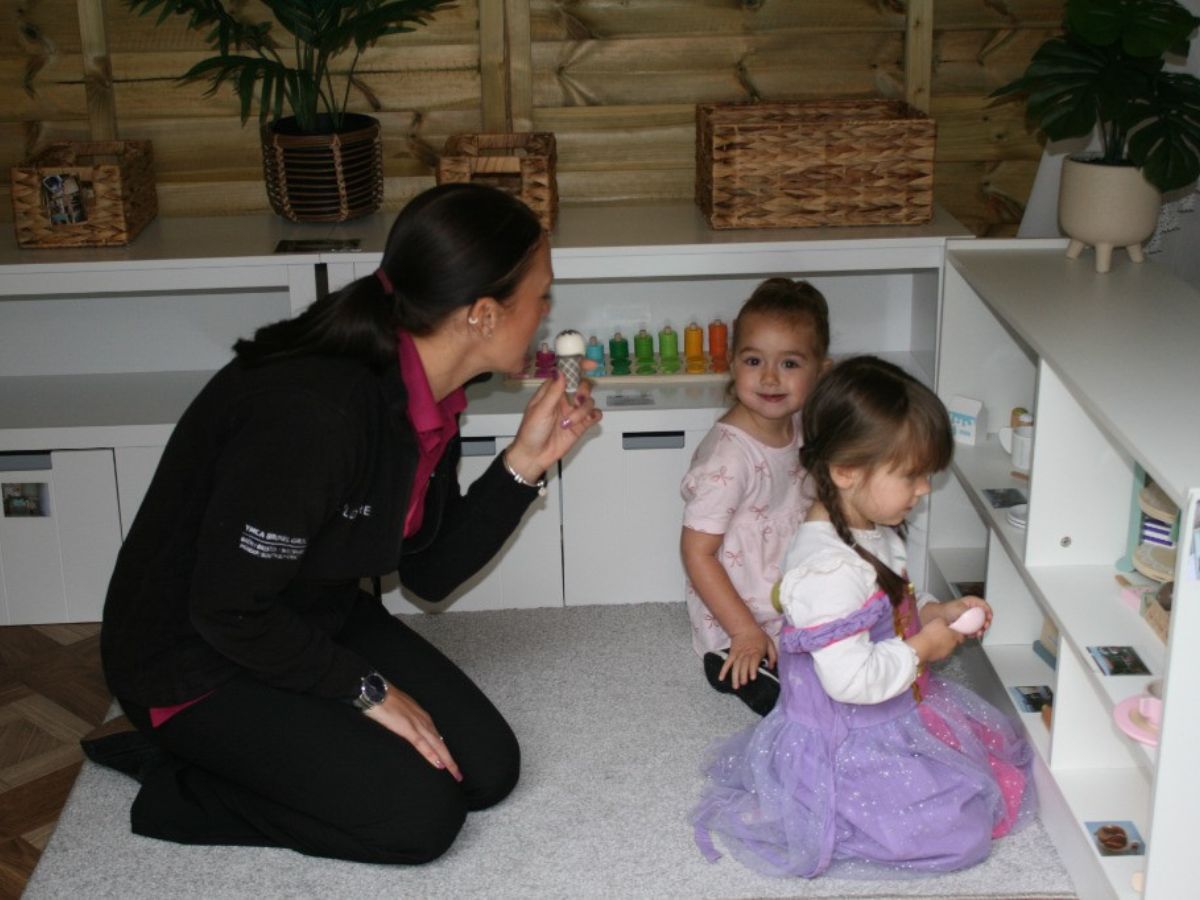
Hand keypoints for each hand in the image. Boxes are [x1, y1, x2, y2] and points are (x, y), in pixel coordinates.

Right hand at [364, 684, 461, 781]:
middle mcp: (424, 720)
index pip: (437, 737)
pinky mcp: (408, 728)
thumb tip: (407, 728)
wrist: (376, 691)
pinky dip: (432, 755)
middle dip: (450, 760)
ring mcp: (417, 724)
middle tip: (458, 775)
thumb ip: (406, 720)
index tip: (450, 763)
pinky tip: (439, 765)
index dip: (444, 751)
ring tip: (454, 773)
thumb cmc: (385, 700)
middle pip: (441, 744)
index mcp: (422, 716)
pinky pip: (422, 744)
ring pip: (437, 745)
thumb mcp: (400, 711)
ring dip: (447, 760)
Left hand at [505, 365, 601, 479]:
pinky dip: (593, 416)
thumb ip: (553, 391)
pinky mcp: (580, 425)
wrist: (534, 456)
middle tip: (578, 399)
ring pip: (589, 401)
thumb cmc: (530, 432)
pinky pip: (594, 415)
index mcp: (551, 392)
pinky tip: (586, 421)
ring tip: (569, 422)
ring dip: (582, 410)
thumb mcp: (540, 410)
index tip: (590, 364)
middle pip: (583, 385)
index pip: (567, 373)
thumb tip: (561, 371)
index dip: (578, 366)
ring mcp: (573, 412)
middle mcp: (563, 399)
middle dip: (584, 390)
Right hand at [721, 627, 776, 690]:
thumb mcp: (769, 643)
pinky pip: (727, 663)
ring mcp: (737, 655)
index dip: (752, 669)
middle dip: (743, 675)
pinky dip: (723, 670)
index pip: (753, 661)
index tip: (752, 678)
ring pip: (735, 666)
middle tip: (744, 683)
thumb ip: (773, 656)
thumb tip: (772, 667)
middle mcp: (746, 654)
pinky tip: (721, 678)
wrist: (744, 628)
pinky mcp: (731, 655)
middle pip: (743, 665)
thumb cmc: (759, 637)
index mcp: (756, 651)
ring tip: (736, 686)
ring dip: (735, 676)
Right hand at [907, 617, 963, 663]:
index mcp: (954, 637)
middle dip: (949, 639)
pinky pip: (940, 652)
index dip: (958, 634)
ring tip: (935, 640)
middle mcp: (952, 646)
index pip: (961, 637)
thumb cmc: (932, 632)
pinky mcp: (939, 658)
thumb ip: (945, 622)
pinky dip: (937, 650)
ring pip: (947, 648)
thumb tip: (947, 623)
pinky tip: (931, 646)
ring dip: (943, 645)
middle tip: (942, 634)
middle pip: (954, 642)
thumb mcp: (938, 621)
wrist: (922, 647)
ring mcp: (946, 653)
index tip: (954, 632)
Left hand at [939, 595, 992, 638]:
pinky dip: (975, 632)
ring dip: (981, 629)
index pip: (984, 605)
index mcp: (972, 602)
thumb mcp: (960, 609)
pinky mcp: (968, 625)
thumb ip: (969, 612)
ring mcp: (971, 617)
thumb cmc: (946, 610)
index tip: (989, 618)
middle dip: (986, 622)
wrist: (938, 617)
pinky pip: (975, 629)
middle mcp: (972, 609)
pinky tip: (973, 634)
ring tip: (979, 632)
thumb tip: (978, 615)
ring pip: (981, 623)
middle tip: (984, 627)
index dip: (988, 611)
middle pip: (984, 616)